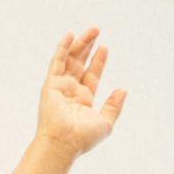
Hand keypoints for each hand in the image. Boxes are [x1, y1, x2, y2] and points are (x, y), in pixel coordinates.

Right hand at [34, 28, 126, 158]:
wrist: (64, 143)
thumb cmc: (83, 138)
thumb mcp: (105, 122)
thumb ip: (114, 106)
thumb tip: (123, 89)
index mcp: (83, 100)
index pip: (92, 75)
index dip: (98, 61)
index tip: (104, 48)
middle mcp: (71, 91)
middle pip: (80, 63)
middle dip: (88, 47)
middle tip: (97, 31)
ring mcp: (60, 86)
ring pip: (70, 59)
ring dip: (80, 44)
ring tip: (92, 30)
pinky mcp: (51, 83)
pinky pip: (57, 62)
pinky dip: (63, 48)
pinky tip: (70, 35)